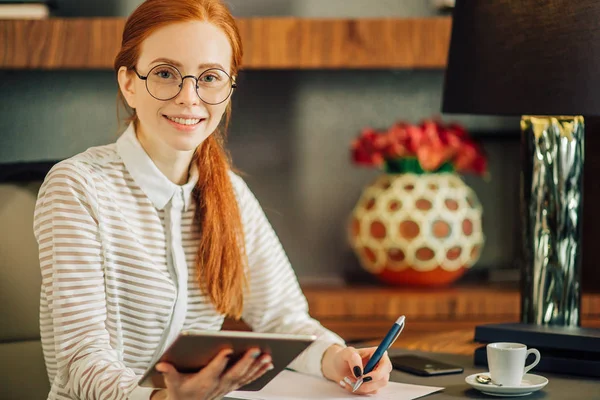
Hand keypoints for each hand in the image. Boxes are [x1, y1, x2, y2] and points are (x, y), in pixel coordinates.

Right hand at [152, 347, 273, 399]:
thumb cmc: (181, 390)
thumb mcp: (172, 382)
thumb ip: (169, 372)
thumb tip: (160, 365)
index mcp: (203, 381)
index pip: (213, 370)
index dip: (220, 361)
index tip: (227, 350)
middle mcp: (218, 385)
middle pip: (234, 373)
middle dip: (246, 362)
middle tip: (256, 349)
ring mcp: (227, 387)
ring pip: (245, 377)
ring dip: (257, 367)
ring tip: (268, 356)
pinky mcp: (233, 386)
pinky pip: (249, 379)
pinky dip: (260, 372)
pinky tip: (269, 363)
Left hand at [321, 345, 392, 394]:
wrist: (337, 367)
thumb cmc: (343, 357)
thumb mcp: (346, 353)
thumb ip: (353, 358)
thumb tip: (360, 371)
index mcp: (377, 354)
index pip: (386, 365)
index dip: (378, 373)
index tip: (364, 377)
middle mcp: (380, 366)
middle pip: (383, 379)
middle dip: (366, 383)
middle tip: (352, 379)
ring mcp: (377, 377)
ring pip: (376, 388)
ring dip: (360, 387)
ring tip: (348, 379)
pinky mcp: (372, 386)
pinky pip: (369, 392)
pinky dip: (358, 390)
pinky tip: (350, 384)